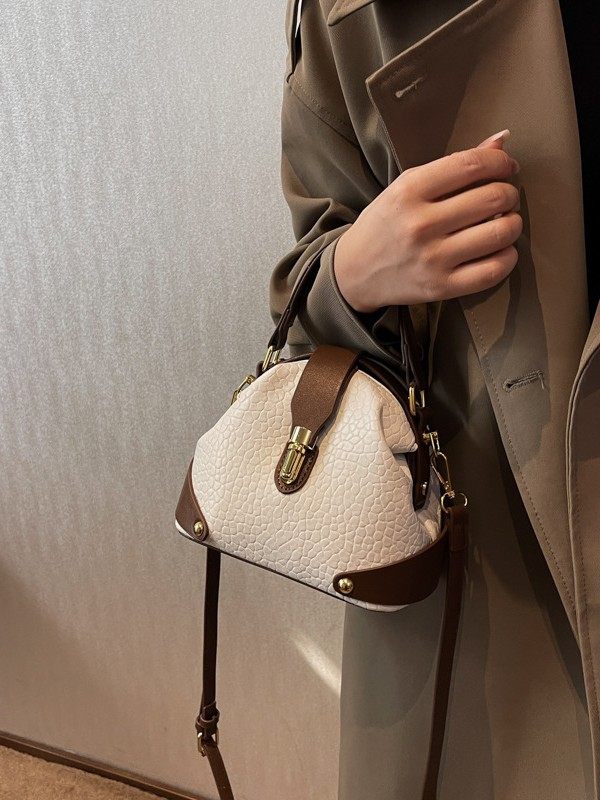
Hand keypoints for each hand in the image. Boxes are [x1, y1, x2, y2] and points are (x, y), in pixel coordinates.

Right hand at [333, 130, 521, 311]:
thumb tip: (503, 140)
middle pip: (492, 198)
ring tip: (505, 222)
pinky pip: (493, 270)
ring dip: (513, 223)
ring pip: (500, 233)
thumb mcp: (407, 186)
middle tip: (504, 197)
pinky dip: (508, 256)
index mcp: (409, 191)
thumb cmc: (386, 223)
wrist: (354, 272)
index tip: (506, 167)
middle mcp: (421, 225)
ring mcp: (432, 259)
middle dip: (509, 193)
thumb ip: (454, 165)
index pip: (471, 165)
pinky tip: (501, 249)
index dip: (500, 162)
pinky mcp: (441, 287)